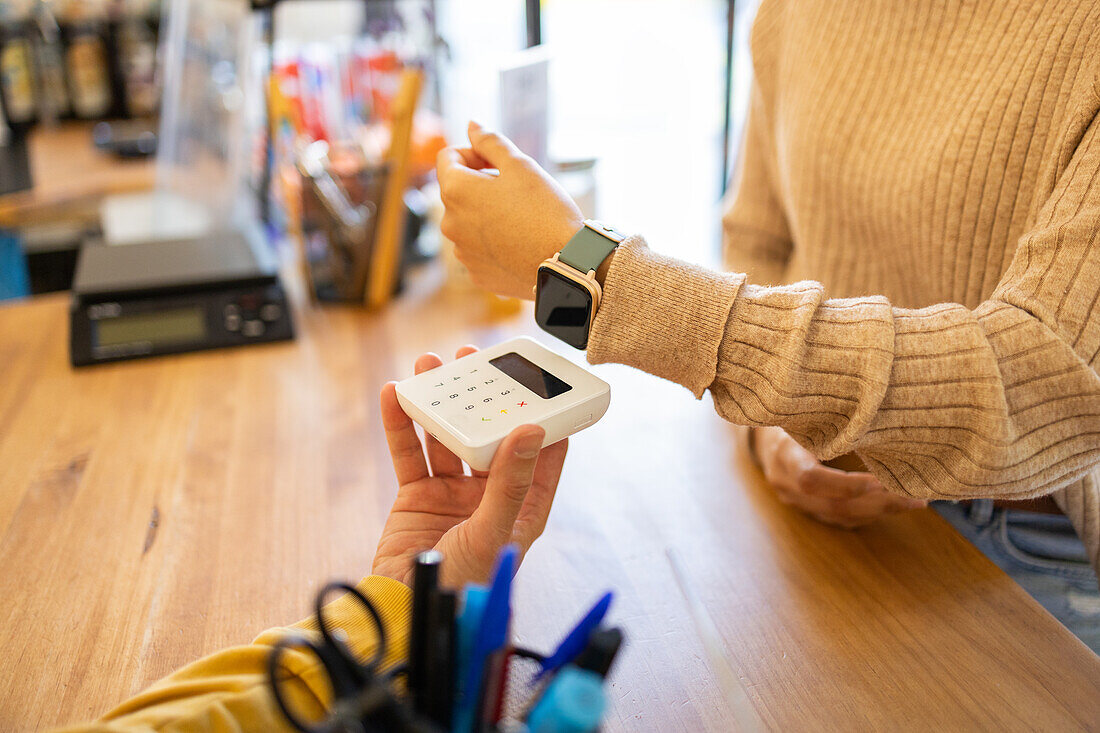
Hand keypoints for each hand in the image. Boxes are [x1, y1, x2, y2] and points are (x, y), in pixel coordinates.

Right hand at [372, 347, 568, 587]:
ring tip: (431, 365)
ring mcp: (453, 493)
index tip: (543, 381)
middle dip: (483, 397)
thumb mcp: (493, 532)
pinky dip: (402, 423)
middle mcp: (490, 495)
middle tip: (475, 359)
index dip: (544, 417)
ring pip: (447, 435)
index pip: (543, 454)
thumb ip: (511, 482)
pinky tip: (396, 395)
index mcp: (523, 506)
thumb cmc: (463, 586)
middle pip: (490, 435)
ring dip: (440, 401)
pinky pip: (410, 451)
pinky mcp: (417, 495)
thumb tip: (534, 432)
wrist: (406, 612)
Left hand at [436, 121, 582, 299]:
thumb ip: (490, 142)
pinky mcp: (477, 274)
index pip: (447, 157)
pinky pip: (480, 249)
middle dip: (481, 185)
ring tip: (522, 219)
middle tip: (518, 192)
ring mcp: (462, 252)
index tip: (498, 163)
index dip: (473, 153)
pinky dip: (495, 242)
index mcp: (455, 190)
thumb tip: (471, 125)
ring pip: (469, 221)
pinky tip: (521, 242)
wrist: (565, 263)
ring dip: (487, 214)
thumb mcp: (520, 165)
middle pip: (458, 191)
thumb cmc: (545, 210)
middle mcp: (449, 223)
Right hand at [751, 426, 925, 528]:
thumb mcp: (804, 411)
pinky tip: (892, 504)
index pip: (811, 479)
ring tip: (913, 501)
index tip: (879, 480)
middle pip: (833, 505)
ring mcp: (795, 501)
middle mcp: (785, 483)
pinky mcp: (806, 509)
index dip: (845, 484)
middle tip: (914, 496)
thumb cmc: (791, 415)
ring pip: (839, 517)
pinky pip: (839, 520)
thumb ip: (830, 418)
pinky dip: (868, 514)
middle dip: (877, 503)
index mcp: (783, 455)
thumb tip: (875, 415)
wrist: (764, 437)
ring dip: (879, 511)